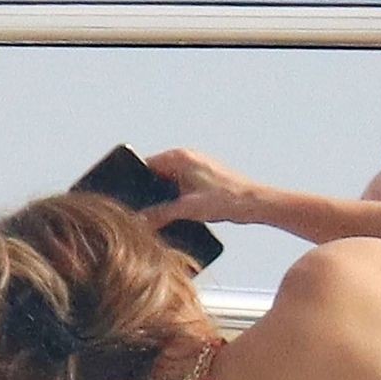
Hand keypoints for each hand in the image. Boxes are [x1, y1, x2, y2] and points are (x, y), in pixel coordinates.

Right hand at [143, 148, 259, 227]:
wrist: (256, 203)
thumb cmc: (227, 200)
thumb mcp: (188, 209)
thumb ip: (161, 214)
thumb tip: (140, 222)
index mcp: (179, 157)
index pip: (145, 165)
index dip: (134, 182)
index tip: (125, 197)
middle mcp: (187, 157)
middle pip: (156, 175)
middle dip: (149, 193)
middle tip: (138, 212)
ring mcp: (196, 167)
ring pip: (169, 182)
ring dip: (164, 198)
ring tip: (157, 215)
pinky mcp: (205, 178)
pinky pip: (182, 186)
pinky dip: (177, 199)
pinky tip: (175, 215)